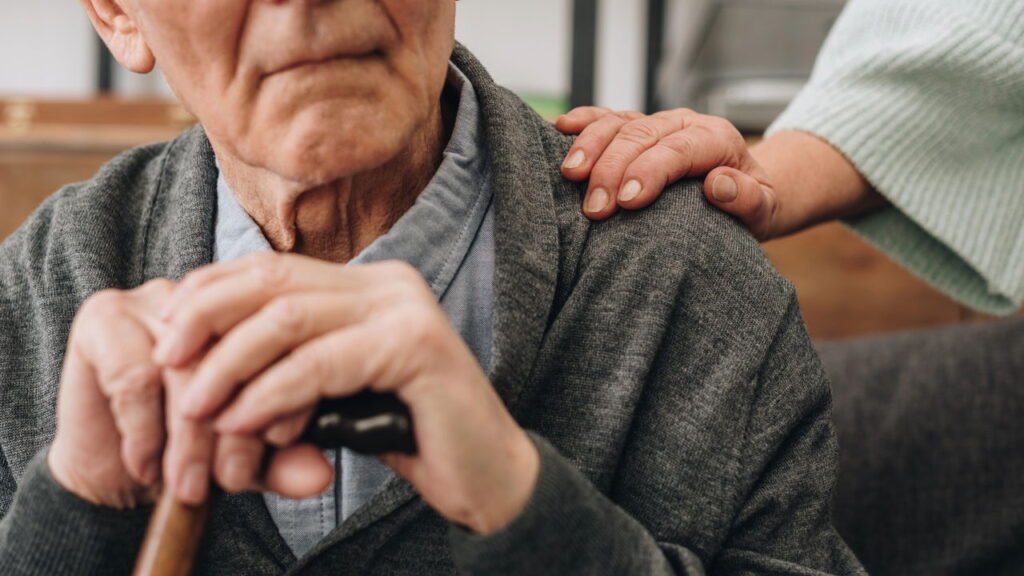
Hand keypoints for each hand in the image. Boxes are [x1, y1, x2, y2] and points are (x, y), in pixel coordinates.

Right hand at [49, 278, 328, 508]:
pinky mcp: (103, 317)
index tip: (272, 454)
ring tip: (188, 483)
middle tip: (230, 481)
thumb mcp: (252, 458)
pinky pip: (134, 377)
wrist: (116, 470)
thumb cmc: (192, 448)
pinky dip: (145, 431)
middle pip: (236, 356)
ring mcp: (156, 299)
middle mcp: (213, 298)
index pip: (283, 345)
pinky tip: (147, 465)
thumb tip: (320, 475)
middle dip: (234, 430)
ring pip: (187, 370)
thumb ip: (286, 461)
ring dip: (190, 438)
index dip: (280, 402)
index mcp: (259, 313)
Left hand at [155, 253, 539, 533]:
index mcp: (369, 284)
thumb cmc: (403, 435)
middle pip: (273, 281)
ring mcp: (406, 309)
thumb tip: (200, 356)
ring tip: (198, 408)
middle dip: (207, 320)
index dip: (210, 294)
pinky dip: (272, 394)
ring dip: (230, 365)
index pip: (271, 268)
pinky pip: (321, 363)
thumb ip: (288, 362)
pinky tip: (245, 422)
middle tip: (168, 367)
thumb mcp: (333, 389)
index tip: (167, 339)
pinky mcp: (417, 346)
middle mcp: (388, 283)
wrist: (485, 476)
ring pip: (289, 318)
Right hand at [557, 107, 779, 239]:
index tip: (628, 201)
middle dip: (612, 169)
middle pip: (641, 135)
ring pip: (618, 122)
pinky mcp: (635, 129)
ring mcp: (656, 124)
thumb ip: (747, 199)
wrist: (746, 189)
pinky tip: (560, 129)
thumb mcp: (764, 210)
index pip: (679, 149)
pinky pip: (606, 118)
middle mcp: (683, 124)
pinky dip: (583, 122)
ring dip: (590, 147)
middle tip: (595, 209)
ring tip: (570, 176)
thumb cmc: (750, 204)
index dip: (650, 170)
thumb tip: (718, 184)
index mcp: (717, 139)